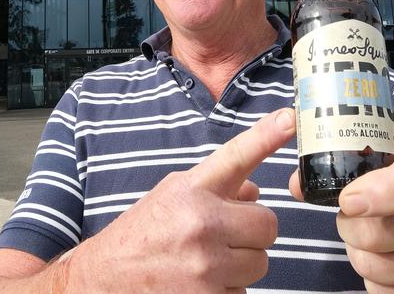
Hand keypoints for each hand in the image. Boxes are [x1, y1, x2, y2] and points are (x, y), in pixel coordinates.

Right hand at [69, 108, 295, 292]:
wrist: (102, 278)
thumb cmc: (143, 232)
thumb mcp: (174, 194)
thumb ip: (218, 187)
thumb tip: (256, 193)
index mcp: (192, 190)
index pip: (237, 156)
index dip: (266, 135)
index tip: (290, 118)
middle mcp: (201, 223)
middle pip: (268, 225)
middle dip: (252, 232)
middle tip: (227, 235)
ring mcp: (205, 266)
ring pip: (260, 262)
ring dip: (242, 264)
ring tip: (208, 260)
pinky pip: (243, 292)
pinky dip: (228, 290)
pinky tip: (201, 283)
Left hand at [290, 151, 393, 292]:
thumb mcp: (393, 180)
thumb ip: (349, 176)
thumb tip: (298, 185)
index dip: (379, 192)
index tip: (349, 201)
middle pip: (373, 232)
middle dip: (351, 230)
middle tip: (359, 222)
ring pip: (372, 267)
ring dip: (361, 257)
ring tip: (379, 246)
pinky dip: (377, 286)